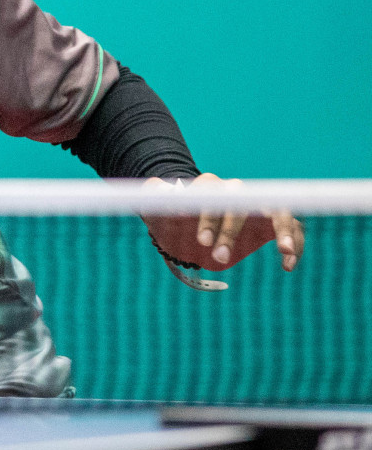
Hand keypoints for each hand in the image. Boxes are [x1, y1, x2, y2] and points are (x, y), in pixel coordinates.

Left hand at [140, 173, 303, 271]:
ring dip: (282, 229)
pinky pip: (294, 227)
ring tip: (283, 252)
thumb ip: (154, 198)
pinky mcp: (273, 222)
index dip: (207, 217)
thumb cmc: (172, 218)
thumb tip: (154, 185)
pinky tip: (288, 264)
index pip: (211, 197)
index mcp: (209, 188)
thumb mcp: (157, 211)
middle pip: (240, 205)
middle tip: (218, 258)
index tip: (200, 241)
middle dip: (230, 231)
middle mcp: (237, 193)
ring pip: (276, 210)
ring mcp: (258, 206)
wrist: (188, 225)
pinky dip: (295, 242)